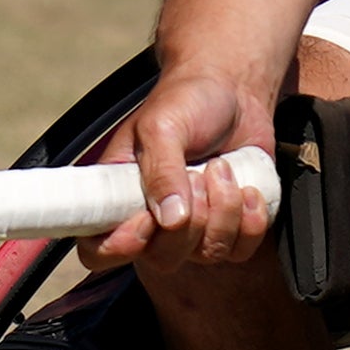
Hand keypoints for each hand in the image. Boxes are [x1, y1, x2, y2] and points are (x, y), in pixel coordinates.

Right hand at [95, 67, 277, 268]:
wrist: (234, 90)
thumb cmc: (187, 102)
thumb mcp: (163, 126)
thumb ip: (161, 170)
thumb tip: (170, 220)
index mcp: (118, 197)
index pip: (98, 250)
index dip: (119, 247)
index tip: (147, 220)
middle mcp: (153, 222)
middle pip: (162, 258)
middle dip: (190, 218)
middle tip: (198, 173)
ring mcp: (194, 229)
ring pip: (207, 254)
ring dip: (223, 209)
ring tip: (222, 167)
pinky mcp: (231, 228)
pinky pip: (241, 250)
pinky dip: (250, 220)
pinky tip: (247, 188)